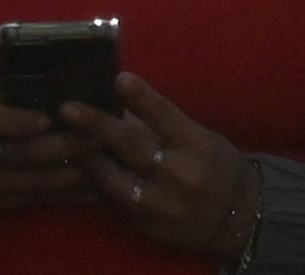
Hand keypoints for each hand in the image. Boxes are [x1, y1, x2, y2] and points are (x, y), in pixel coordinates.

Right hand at [0, 71, 95, 214]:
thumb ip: (12, 70)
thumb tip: (57, 53)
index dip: (19, 121)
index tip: (50, 118)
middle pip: (18, 154)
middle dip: (60, 148)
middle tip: (97, 137)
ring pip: (29, 183)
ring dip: (69, 175)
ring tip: (103, 162)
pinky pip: (32, 203)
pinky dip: (65, 198)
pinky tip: (93, 190)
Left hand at [67, 75, 265, 258]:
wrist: (237, 217)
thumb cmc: (215, 166)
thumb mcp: (198, 139)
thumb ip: (162, 126)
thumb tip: (119, 103)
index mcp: (197, 146)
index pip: (166, 117)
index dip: (142, 98)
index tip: (119, 78)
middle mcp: (179, 176)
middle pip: (131, 146)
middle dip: (96, 126)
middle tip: (67, 109)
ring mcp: (160, 204)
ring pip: (113, 179)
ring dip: (87, 158)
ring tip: (67, 140)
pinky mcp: (145, 226)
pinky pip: (113, 202)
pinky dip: (97, 184)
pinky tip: (83, 169)